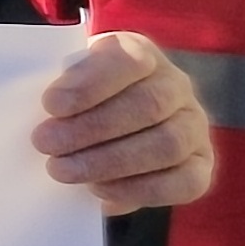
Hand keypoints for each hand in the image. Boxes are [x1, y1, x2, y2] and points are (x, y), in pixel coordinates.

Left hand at [34, 29, 213, 213]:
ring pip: (168, 145)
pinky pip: (185, 182)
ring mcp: (193, 126)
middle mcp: (175, 86)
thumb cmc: (75, 103)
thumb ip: (58, 92)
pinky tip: (99, 190)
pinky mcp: (199, 165)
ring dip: (110, 162)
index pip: (129, 59)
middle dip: (91, 128)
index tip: (51, 104)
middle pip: (148, 105)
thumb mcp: (62, 84)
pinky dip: (139, 190)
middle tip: (45, 143)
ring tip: (62, 170)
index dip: (91, 82)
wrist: (102, 132)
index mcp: (140, 54)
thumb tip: (45, 117)